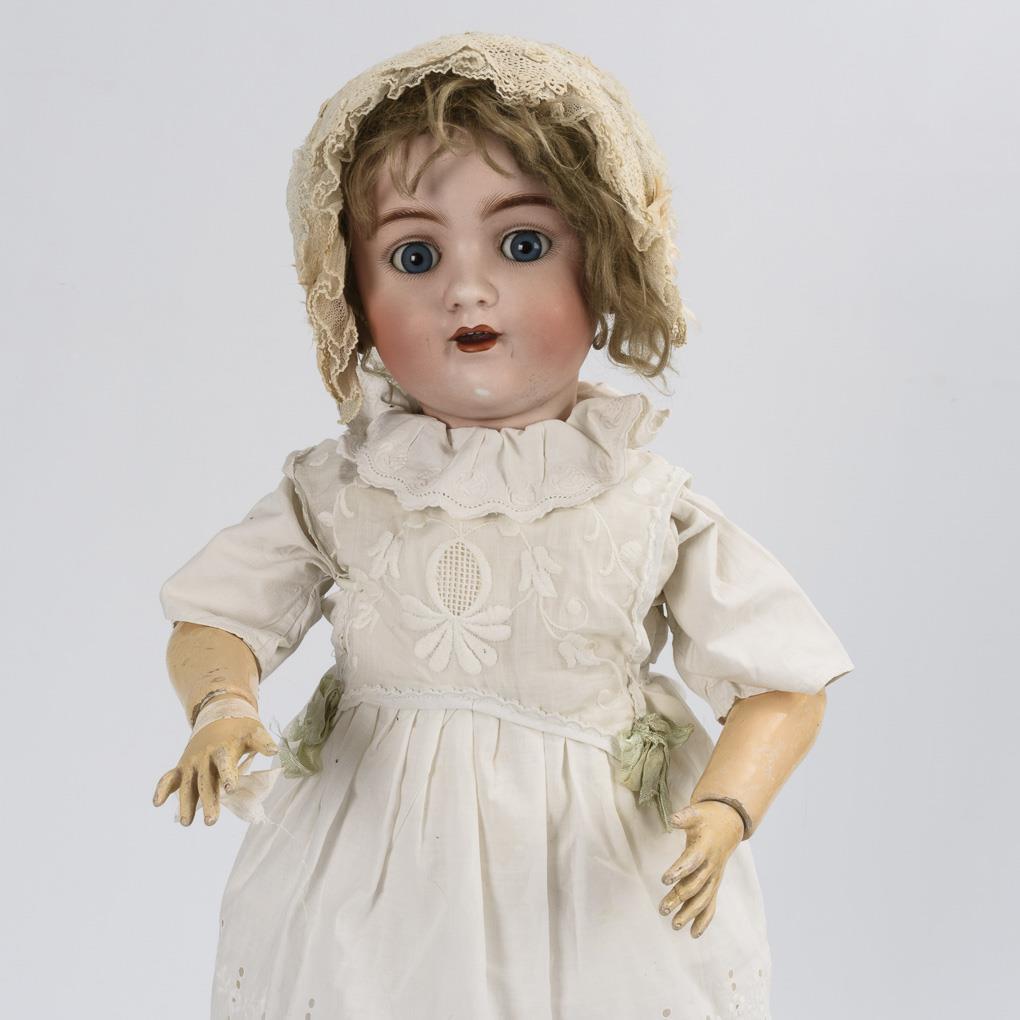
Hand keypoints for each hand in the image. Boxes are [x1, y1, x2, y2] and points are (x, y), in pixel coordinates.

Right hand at [152, 716, 277, 826]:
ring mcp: (191, 762)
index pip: (225, 763)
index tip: (231, 789)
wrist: (218, 714)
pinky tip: (157, 804)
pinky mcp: (181, 766)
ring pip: (187, 785)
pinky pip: (169, 778)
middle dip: (208, 801)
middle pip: (205, 781)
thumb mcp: (253, 731)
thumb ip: (262, 741)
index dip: (228, 775)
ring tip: (187, 823)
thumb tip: (275, 751)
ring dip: (185, 803)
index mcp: (223, 748)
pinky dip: (162, 788)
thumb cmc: (240, 728)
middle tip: (212, 822)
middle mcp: (204, 757)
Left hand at [658, 801, 743, 936]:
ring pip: (703, 899)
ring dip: (690, 913)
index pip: (691, 862)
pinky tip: (694, 934)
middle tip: (662, 909)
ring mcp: (714, 877)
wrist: (729, 824)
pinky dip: (704, 920)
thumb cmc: (707, 819)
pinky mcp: (714, 883)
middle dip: (679, 898)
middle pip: (695, 886)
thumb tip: (672, 819)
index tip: (664, 879)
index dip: (678, 871)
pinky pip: (711, 904)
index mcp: (704, 848)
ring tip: (674, 924)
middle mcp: (711, 866)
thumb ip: (684, 817)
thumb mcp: (696, 813)